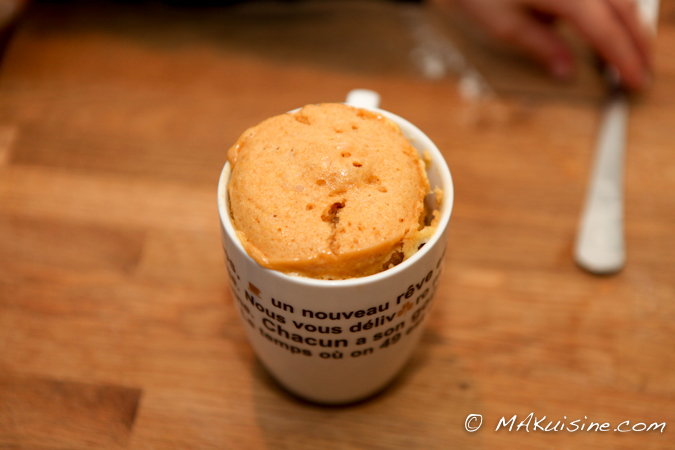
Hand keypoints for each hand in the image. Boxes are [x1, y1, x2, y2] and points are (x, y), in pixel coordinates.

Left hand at [452, 0, 652, 89]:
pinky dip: (616, 8)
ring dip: (630, 25)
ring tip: (631, 54)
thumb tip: (567, 72)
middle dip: (636, 44)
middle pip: (624, 10)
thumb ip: (541, 47)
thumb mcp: (505, 26)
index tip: (635, 82)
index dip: (624, 59)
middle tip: (640, 74)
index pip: (605, 31)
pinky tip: (613, 25)